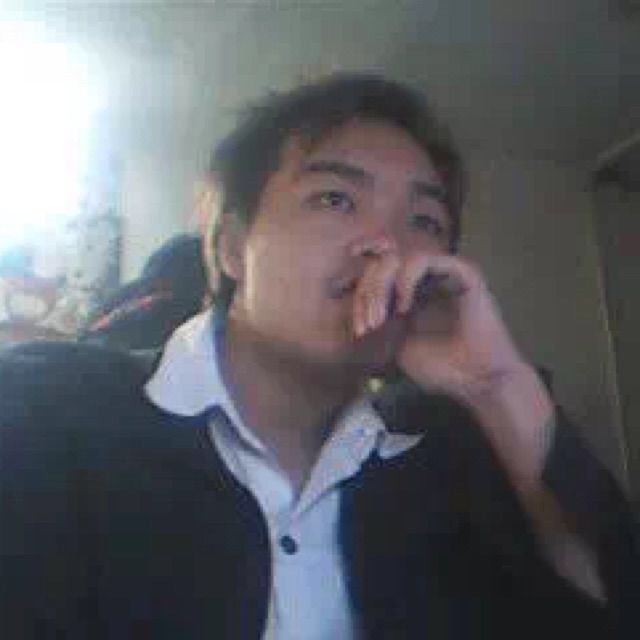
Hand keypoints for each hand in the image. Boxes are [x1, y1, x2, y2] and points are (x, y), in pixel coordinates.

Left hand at [353, 250, 529, 404]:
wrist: (476, 380)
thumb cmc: (440, 367)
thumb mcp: (394, 344)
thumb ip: (376, 321)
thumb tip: (348, 308)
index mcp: (408, 291)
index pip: (375, 270)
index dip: (356, 279)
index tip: (338, 293)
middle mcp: (424, 277)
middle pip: (381, 264)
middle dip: (366, 294)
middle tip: (366, 326)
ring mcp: (443, 272)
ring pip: (398, 259)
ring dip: (381, 288)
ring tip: (380, 320)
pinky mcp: (461, 272)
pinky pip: (425, 260)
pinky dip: (406, 280)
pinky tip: (403, 307)